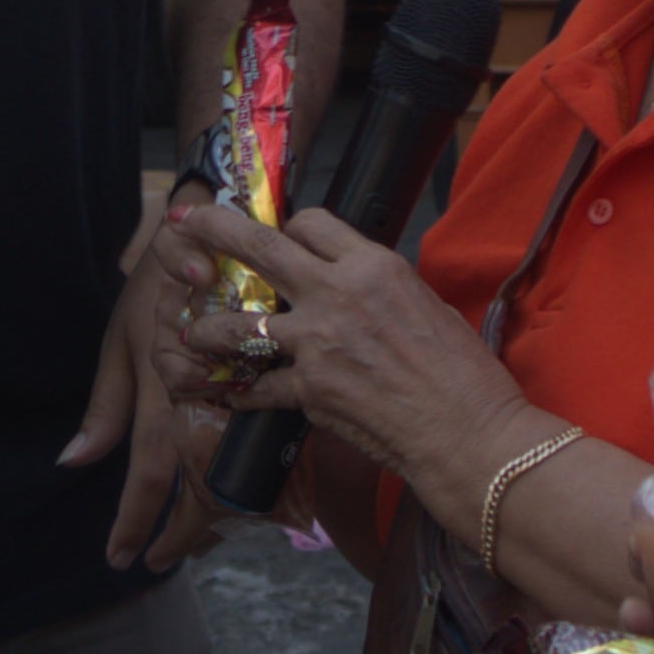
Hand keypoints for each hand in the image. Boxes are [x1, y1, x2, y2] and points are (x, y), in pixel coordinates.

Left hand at [64, 180, 233, 571]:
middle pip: (198, 486)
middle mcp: (207, 399)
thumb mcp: (119, 342)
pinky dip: (243, 475)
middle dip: (180, 533)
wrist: (209, 230)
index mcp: (165, 390)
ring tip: (195, 543)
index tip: (121, 558)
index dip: (134, 520)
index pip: (150, 472)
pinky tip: (237, 494)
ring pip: (231, 472)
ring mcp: (240, 392)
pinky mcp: (265, 383)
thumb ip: (104, 407)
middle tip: (158, 563)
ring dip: (213, 512)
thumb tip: (74, 462)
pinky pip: (256, 445)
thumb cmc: (153, 285)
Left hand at [175, 187, 529, 500]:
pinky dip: (242, 392)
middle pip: (260, 247)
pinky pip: (258, 386)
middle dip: (215, 228)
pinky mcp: (309, 392)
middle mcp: (338, 295)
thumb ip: (378, 289)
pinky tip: (232, 394)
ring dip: (208, 327)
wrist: (468, 434)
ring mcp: (318, 344)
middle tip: (185, 219)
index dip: (290, 229)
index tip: (280, 238)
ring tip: (191, 332)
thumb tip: (354, 286)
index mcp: (374, 266)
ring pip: (239, 323)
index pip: (312, 224)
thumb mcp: (426, 305)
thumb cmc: (463, 374)